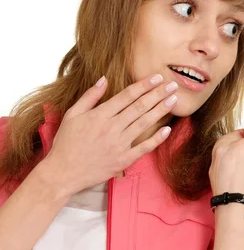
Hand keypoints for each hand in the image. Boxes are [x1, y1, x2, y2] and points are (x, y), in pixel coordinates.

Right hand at [44, 74, 178, 195]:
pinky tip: (167, 129)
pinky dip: (157, 139)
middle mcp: (111, 128)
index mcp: (99, 115)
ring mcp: (119, 145)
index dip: (143, 85)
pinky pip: (144, 148)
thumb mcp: (72, 114)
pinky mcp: (123, 160)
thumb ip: (90, 96)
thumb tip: (104, 78)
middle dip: (157, 94)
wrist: (63, 172)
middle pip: (139, 107)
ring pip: (144, 124)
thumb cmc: (66, 143)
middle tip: (172, 85)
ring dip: (160, 110)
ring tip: (173, 100)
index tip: (157, 77)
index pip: (126, 96)